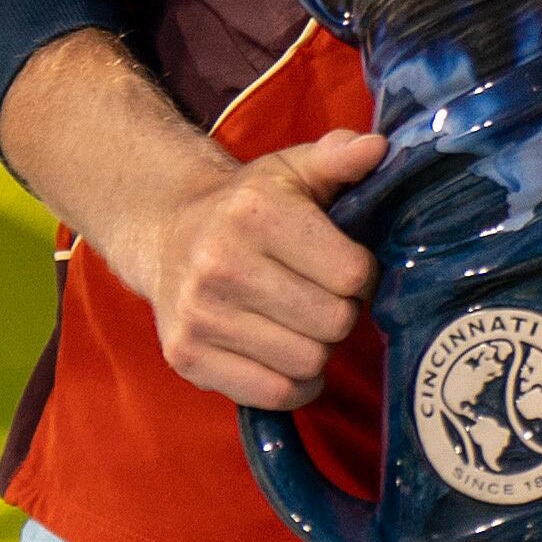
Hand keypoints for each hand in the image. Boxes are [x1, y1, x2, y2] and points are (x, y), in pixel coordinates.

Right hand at [106, 126, 385, 407]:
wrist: (165, 232)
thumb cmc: (246, 204)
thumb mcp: (291, 169)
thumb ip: (338, 156)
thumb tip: (377, 148)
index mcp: (254, 214)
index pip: (352, 274)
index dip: (362, 274)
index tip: (346, 266)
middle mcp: (221, 265)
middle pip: (334, 321)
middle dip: (342, 312)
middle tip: (324, 297)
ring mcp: (200, 316)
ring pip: (309, 361)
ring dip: (319, 348)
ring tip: (302, 322)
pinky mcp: (188, 356)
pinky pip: (275, 393)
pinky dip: (295, 383)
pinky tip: (287, 355)